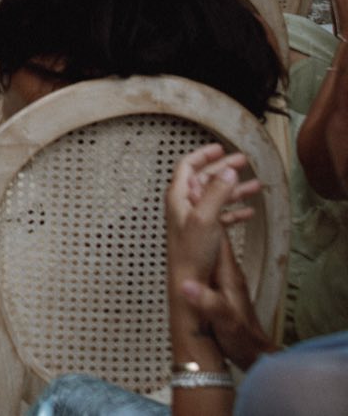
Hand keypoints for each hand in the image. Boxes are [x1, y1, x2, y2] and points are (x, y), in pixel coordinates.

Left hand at [166, 145, 271, 367]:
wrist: (188, 287)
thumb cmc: (192, 255)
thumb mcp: (205, 219)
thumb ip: (216, 193)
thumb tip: (227, 170)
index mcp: (178, 198)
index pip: (187, 166)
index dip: (202, 155)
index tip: (220, 148)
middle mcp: (183, 208)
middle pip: (203, 180)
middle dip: (224, 169)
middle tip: (244, 161)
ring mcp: (193, 223)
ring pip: (215, 198)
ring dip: (234, 189)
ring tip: (256, 186)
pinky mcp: (202, 238)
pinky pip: (220, 217)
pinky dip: (234, 211)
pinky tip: (249, 213)